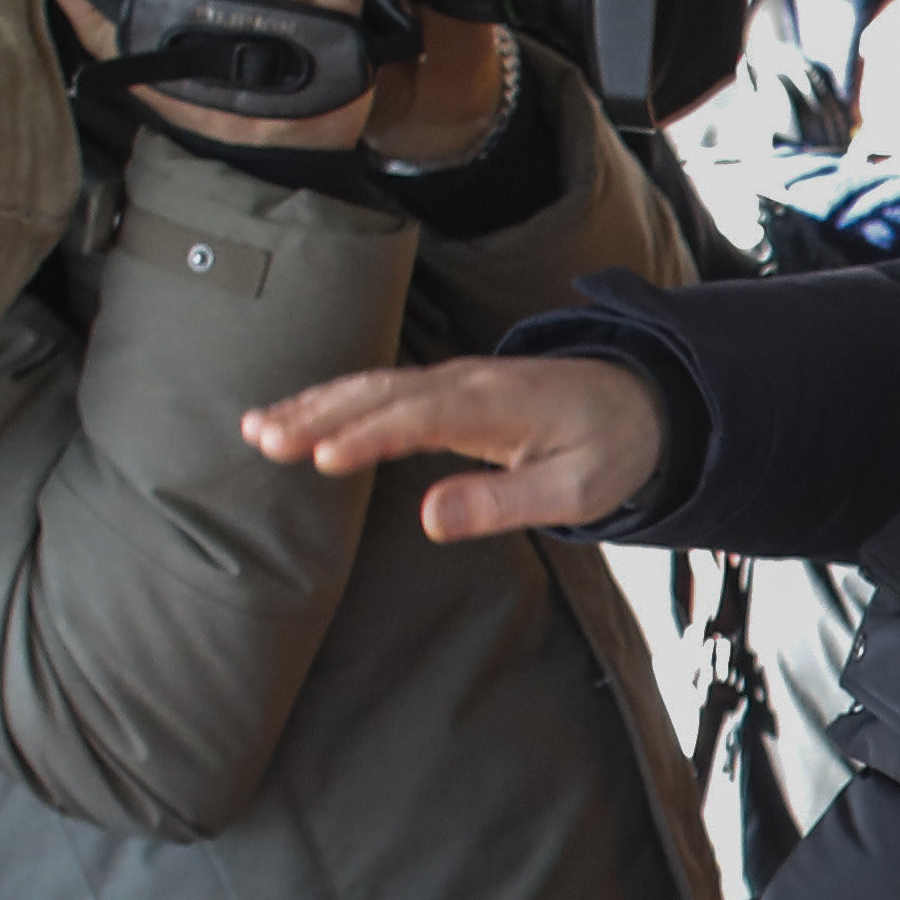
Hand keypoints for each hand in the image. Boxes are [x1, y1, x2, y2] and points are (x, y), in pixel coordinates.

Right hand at [241, 354, 666, 541]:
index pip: (419, 418)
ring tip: (256, 428)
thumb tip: (431, 518)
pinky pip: (380, 390)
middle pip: (381, 395)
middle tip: (263, 439)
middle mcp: (465, 383)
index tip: (321, 459)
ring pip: (371, 387)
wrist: (643, 402)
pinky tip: (295, 417)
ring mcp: (452, 380)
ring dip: (313, 405)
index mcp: (496, 405)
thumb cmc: (610, 449)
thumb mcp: (576, 491)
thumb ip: (504, 504)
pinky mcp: (446, 390)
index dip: (369, 436)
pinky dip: (333, 401)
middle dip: (319, 415)